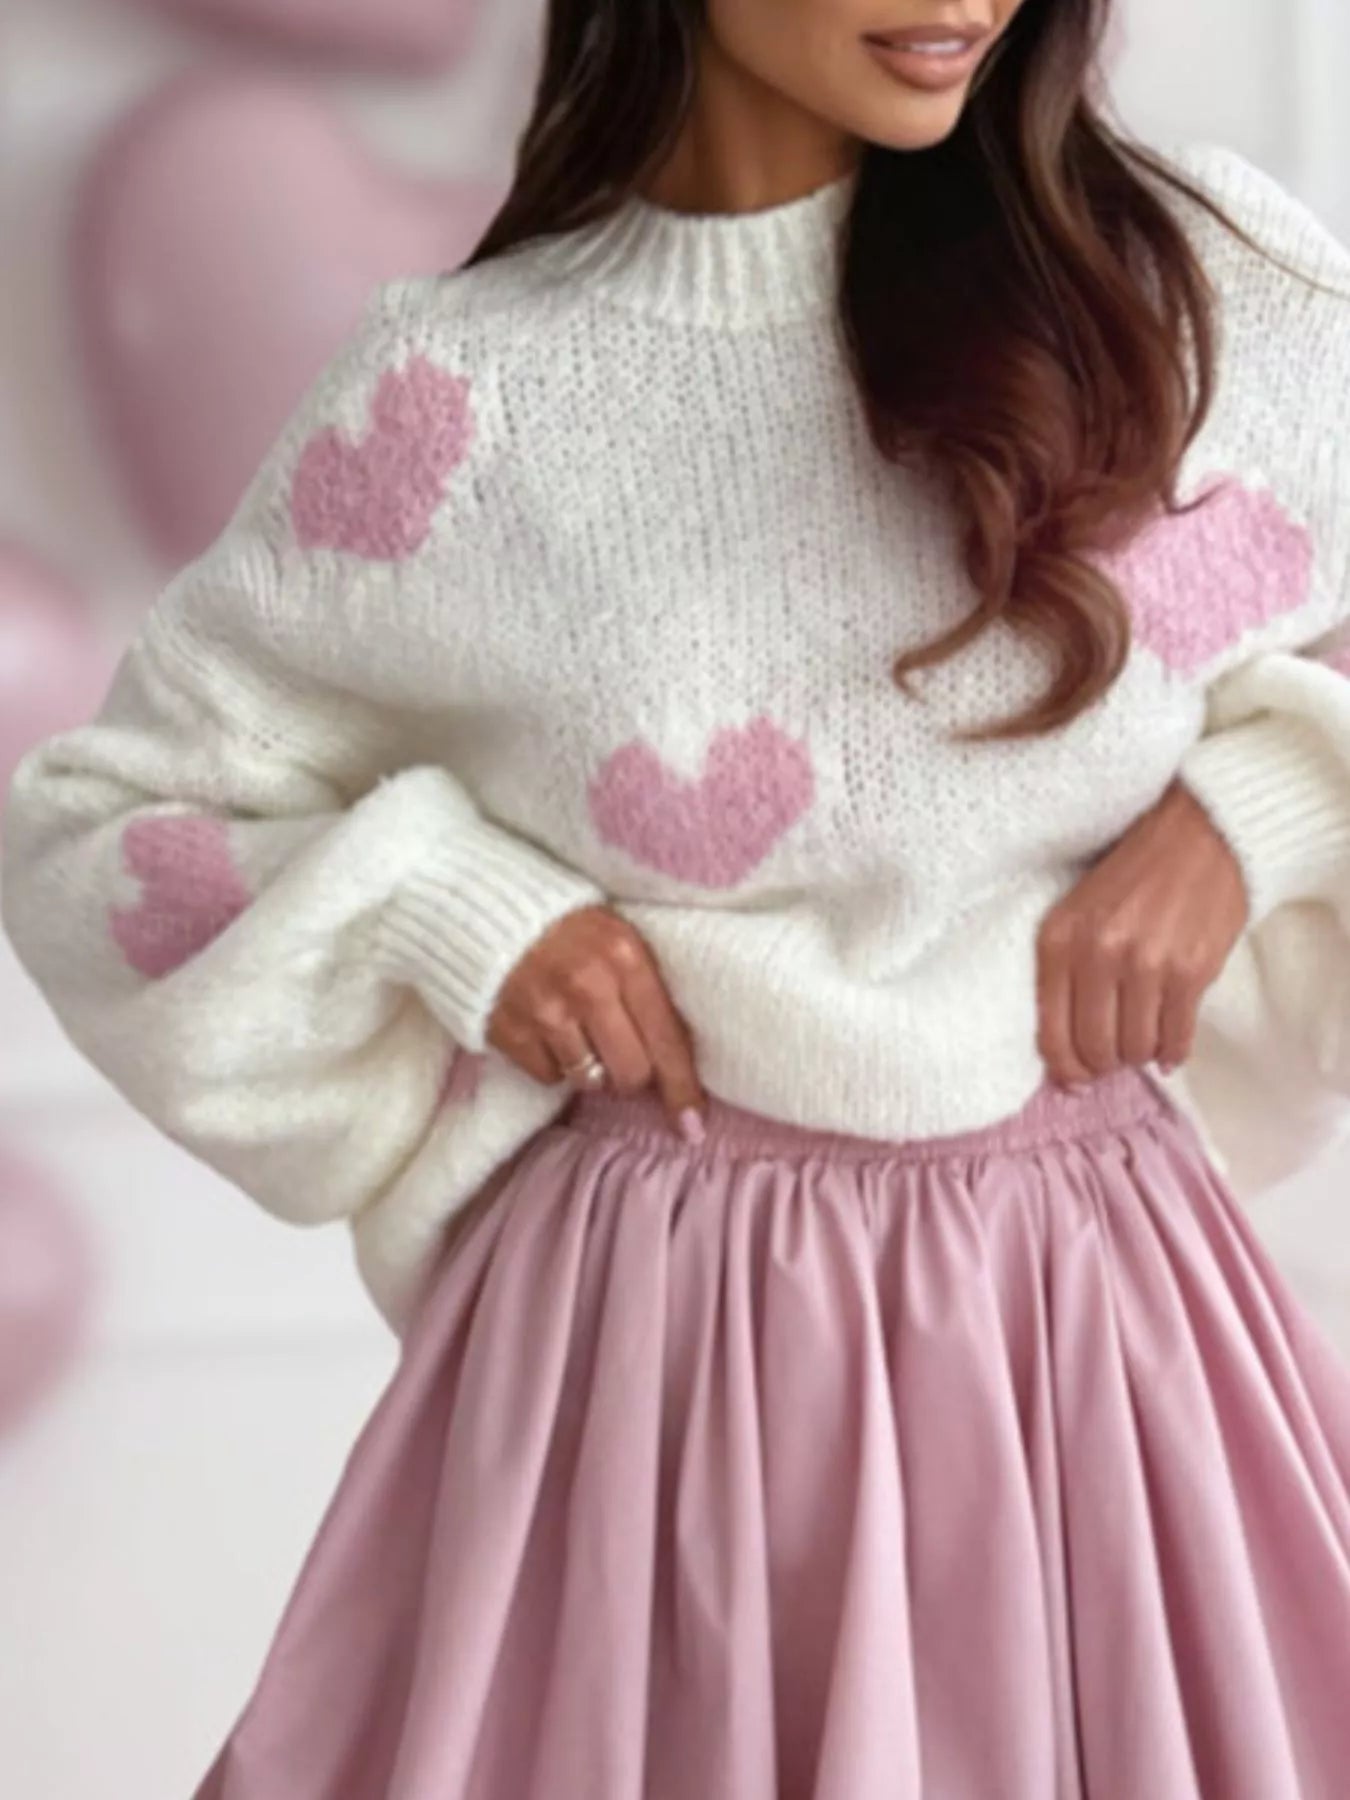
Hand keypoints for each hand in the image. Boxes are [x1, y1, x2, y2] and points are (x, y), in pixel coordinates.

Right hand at [485, 905, 707, 1134]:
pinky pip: (547, 1076)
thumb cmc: (566, 924)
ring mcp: (546, 1012)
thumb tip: (678, 1058)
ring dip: (591, 1069)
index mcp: (627, 958)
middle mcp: (589, 987)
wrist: (485, 907)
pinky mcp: (509, 1030)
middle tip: (621, 1056)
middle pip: (631, 1073)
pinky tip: (545, 1031)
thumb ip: (646, 987)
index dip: (682, 1087)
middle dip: (631, 1075)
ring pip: (589, 1080)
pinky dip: (550, 1063)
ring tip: (578, 1033)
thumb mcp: (618, 936)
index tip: (693, 1124)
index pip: (667, 1038)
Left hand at [1035, 780, 1249, 1087]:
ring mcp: (1146, 965)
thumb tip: (1066, 1057)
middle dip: (1105, 1063)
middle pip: (1095, 1049)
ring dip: (1140, 1054)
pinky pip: (1176, 1037)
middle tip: (1115, 1057)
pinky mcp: (1190, 971)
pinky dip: (1173, 1051)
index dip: (1066, 1069)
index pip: (1052, 1034)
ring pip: (1136, 1048)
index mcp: (1058, 940)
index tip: (1077, 1080)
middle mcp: (1097, 955)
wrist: (1200, 834)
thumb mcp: (1077, 911)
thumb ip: (1065, 973)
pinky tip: (1170, 1046)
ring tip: (1143, 1040)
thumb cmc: (1133, 874)